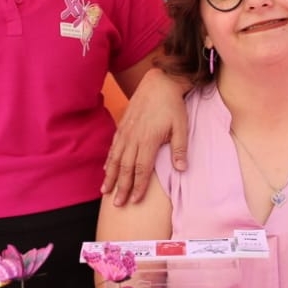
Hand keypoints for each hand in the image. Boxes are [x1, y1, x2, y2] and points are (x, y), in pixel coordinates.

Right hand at [102, 68, 188, 205]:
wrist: (159, 83)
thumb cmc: (172, 106)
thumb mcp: (181, 127)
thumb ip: (180, 149)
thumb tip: (182, 169)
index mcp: (148, 141)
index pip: (141, 170)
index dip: (137, 187)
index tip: (134, 201)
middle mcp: (133, 138)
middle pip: (125, 168)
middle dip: (121, 187)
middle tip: (117, 204)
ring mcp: (126, 132)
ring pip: (115, 159)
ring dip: (110, 176)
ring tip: (105, 191)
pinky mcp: (122, 126)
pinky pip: (113, 147)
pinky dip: (109, 160)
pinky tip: (107, 169)